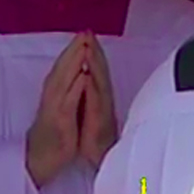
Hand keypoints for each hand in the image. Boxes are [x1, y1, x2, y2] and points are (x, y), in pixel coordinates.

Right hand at [26, 33, 90, 187]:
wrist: (41, 160)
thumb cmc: (56, 134)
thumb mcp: (64, 109)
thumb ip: (70, 92)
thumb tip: (80, 73)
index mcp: (55, 93)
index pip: (65, 68)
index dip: (74, 50)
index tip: (86, 34)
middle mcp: (53, 97)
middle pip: (63, 69)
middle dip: (74, 50)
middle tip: (85, 32)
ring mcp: (54, 109)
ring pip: (64, 81)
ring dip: (74, 63)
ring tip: (85, 47)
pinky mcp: (59, 122)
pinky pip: (67, 103)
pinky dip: (76, 89)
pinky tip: (83, 77)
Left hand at [78, 33, 117, 170]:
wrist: (104, 161)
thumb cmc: (99, 139)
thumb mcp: (97, 114)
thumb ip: (97, 97)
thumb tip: (93, 78)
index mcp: (101, 97)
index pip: (98, 71)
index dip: (94, 53)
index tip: (88, 36)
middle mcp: (105, 100)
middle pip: (100, 71)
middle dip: (94, 51)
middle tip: (88, 32)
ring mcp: (104, 109)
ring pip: (99, 82)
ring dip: (94, 64)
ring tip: (88, 46)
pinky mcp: (100, 121)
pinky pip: (95, 100)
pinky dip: (92, 86)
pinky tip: (88, 74)